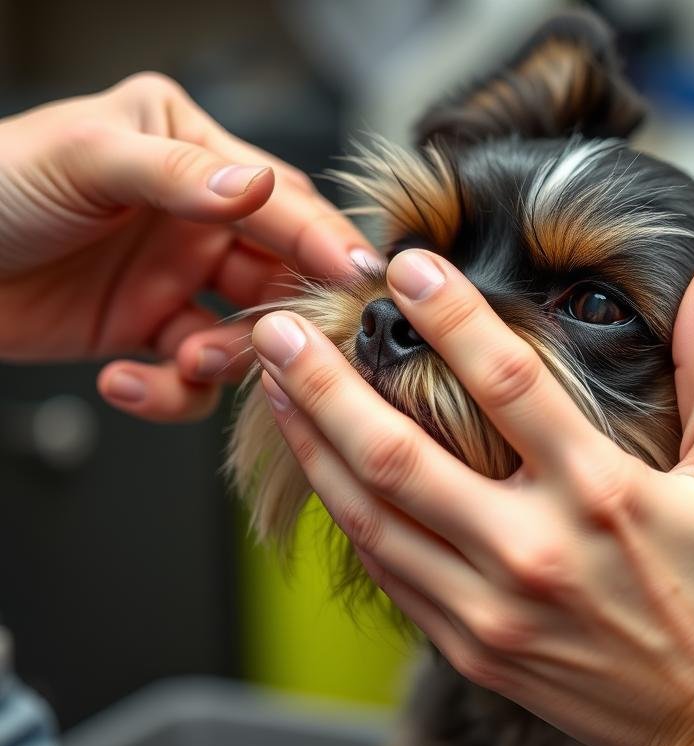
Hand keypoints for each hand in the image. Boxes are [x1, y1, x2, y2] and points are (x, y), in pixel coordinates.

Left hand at [0, 72, 380, 420]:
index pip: (281, 200)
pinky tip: (124, 382)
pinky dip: (169, 393)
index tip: (355, 278)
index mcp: (193, 152)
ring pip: (244, 333)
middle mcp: (196, 217)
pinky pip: (189, 377)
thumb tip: (257, 186)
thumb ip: (176, 172)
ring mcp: (175, 278)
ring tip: (185, 360)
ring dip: (227, 359)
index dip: (322, 240)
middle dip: (287, 314)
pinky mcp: (148, 333)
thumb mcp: (86, 157)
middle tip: (293, 346)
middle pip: (279, 274)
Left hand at [251, 245, 693, 745]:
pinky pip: (391, 576)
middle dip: (328, 384)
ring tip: (276, 391)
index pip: (506, 383)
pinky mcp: (476, 648)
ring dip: (316, 448)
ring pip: (373, 519)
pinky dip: (351, 520)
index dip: (450, 314)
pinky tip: (325, 476)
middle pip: (400, 454)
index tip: (405, 264)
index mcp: (603, 494)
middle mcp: (535, 552)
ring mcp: (494, 609)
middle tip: (280, 328)